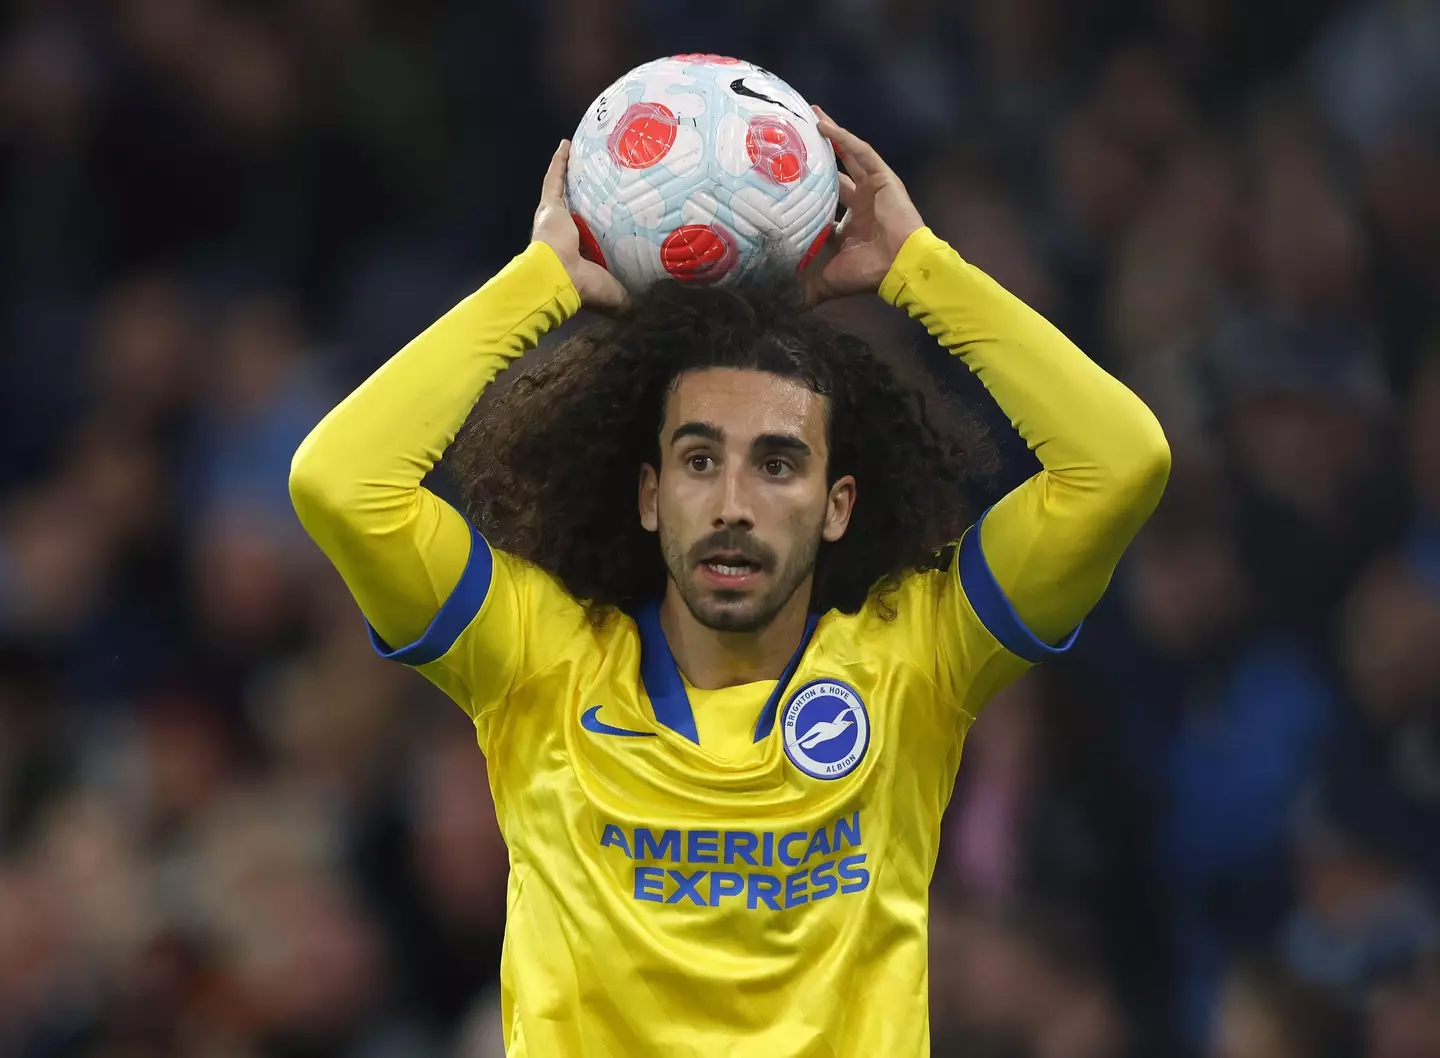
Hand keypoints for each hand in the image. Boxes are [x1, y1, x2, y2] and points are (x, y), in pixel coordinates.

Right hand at [533, 141, 628, 312]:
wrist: (558, 277)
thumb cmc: (588, 287)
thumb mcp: (619, 294)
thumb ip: (636, 295)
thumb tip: (658, 303)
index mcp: (585, 257)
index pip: (600, 239)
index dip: (609, 228)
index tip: (623, 218)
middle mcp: (569, 237)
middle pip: (584, 211)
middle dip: (592, 198)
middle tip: (609, 180)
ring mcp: (557, 219)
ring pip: (567, 191)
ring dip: (573, 175)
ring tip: (587, 158)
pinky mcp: (549, 207)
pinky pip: (554, 179)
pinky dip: (559, 162)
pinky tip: (567, 144)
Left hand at [801, 108, 924, 304]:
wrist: (900, 266)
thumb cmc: (868, 273)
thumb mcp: (828, 281)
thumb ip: (806, 290)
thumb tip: (782, 305)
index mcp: (848, 226)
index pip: (822, 203)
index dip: (805, 191)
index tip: (781, 179)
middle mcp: (859, 204)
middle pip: (833, 172)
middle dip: (816, 156)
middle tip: (795, 138)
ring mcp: (872, 188)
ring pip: (847, 154)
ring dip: (829, 135)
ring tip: (810, 115)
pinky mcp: (882, 176)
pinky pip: (859, 150)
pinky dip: (842, 137)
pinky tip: (822, 123)